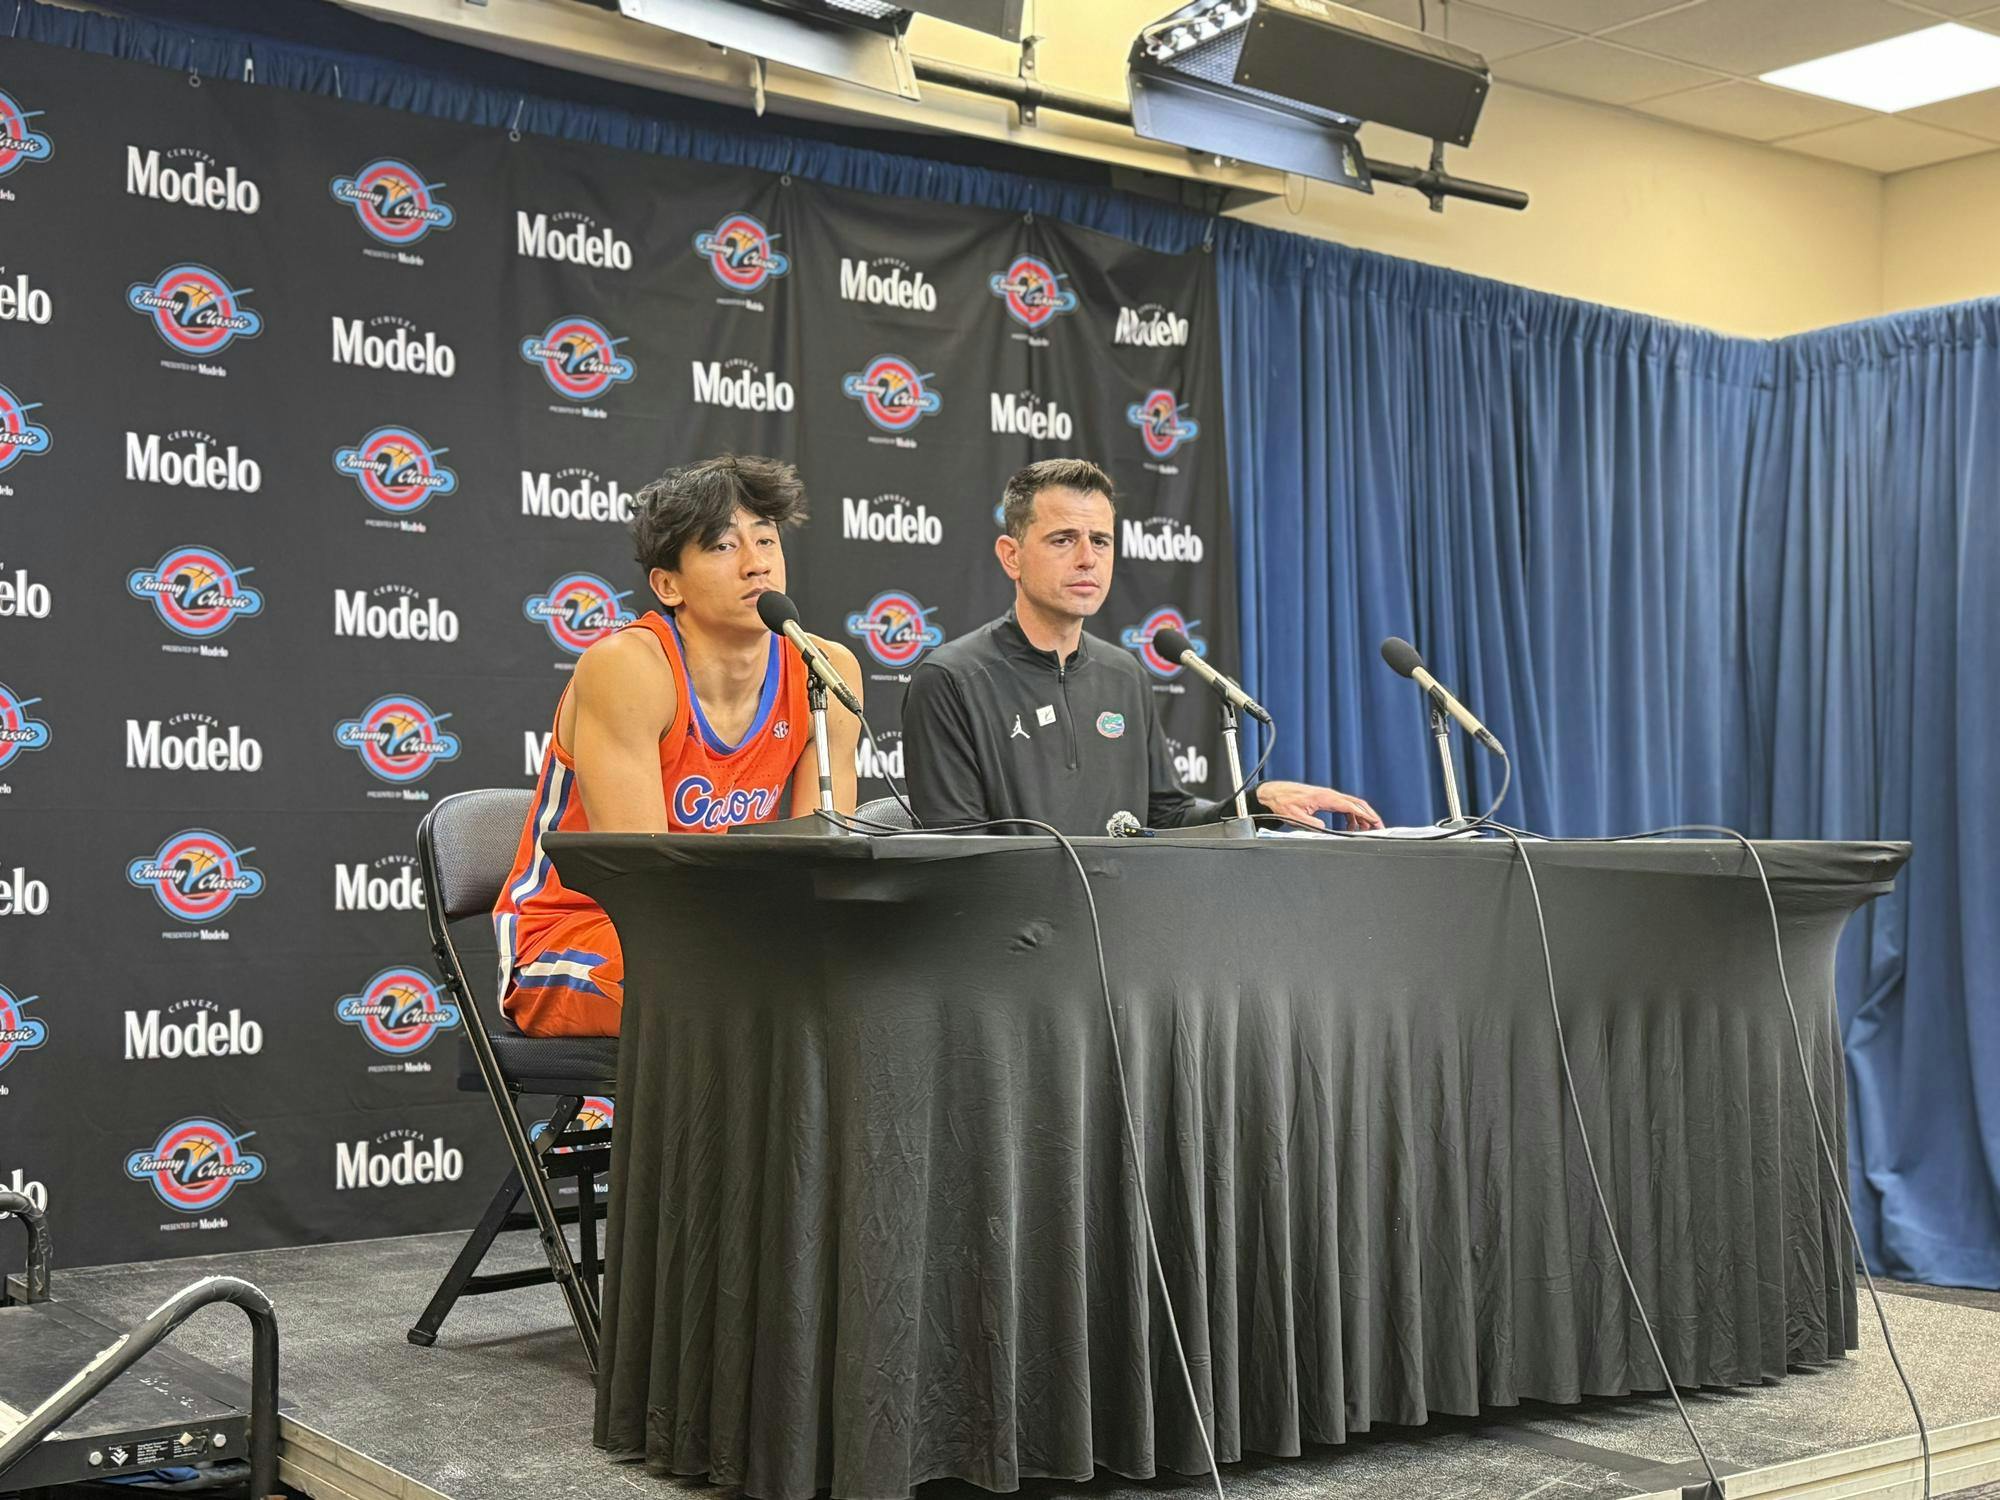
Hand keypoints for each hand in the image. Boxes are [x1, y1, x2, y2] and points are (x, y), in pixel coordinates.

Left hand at [1253, 780, 1383, 830]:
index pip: (1351, 806)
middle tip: (1379, 828)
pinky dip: (1352, 816)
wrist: (1274, 792)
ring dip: (1361, 817)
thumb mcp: (1295, 817)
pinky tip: (1350, 827)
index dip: (1365, 815)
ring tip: (1363, 831)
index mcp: (1326, 798)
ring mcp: (1329, 796)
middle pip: (1357, 804)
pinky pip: (1345, 807)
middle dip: (1370, 816)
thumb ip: (1311, 824)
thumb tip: (1325, 830)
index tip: (1376, 823)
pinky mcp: (1326, 799)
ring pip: (1353, 805)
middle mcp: (1330, 795)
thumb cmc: (1284, 803)